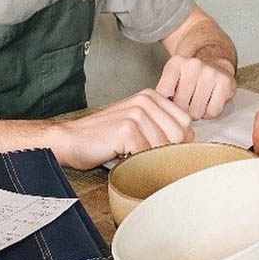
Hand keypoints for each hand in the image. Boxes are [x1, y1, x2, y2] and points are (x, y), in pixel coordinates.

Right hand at [51, 89, 193, 170]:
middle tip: (144, 155)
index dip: (177, 140)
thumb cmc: (103, 136)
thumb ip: (161, 126)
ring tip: (131, 155)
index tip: (160, 149)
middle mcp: (146, 101)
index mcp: (151, 97)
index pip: (185, 122)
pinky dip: (138, 162)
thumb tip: (189, 140)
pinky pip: (147, 154)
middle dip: (165, 151)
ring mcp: (137, 114)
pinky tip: (123, 157)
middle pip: (179, 134)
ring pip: (164, 146)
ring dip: (149, 158)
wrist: (70, 140)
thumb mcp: (136, 123)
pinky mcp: (127, 130)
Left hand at [156, 55, 236, 119]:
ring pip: (197, 111)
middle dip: (183, 109)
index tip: (172, 100)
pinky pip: (212, 112)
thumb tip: (156, 113)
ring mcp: (211, 73)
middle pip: (181, 105)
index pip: (164, 94)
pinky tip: (209, 101)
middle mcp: (193, 65)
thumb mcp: (171, 77)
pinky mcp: (225, 82)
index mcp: (176, 63)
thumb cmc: (190, 76)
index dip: (167, 103)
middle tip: (188, 101)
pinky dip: (210, 112)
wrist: (214, 61)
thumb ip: (162, 92)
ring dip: (197, 112)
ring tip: (199, 100)